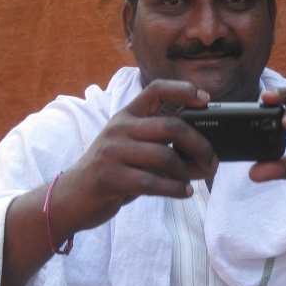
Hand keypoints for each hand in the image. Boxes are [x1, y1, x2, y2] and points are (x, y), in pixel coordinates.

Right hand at [50, 80, 218, 234]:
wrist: (73, 196)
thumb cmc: (112, 170)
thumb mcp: (131, 147)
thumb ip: (159, 143)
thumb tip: (204, 152)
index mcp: (127, 115)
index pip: (156, 90)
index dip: (183, 90)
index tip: (206, 100)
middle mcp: (120, 129)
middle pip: (170, 127)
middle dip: (199, 144)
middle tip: (212, 160)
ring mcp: (113, 152)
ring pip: (164, 157)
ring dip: (186, 172)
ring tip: (191, 180)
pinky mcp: (111, 178)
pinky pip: (152, 183)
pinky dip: (175, 189)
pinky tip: (184, 193)